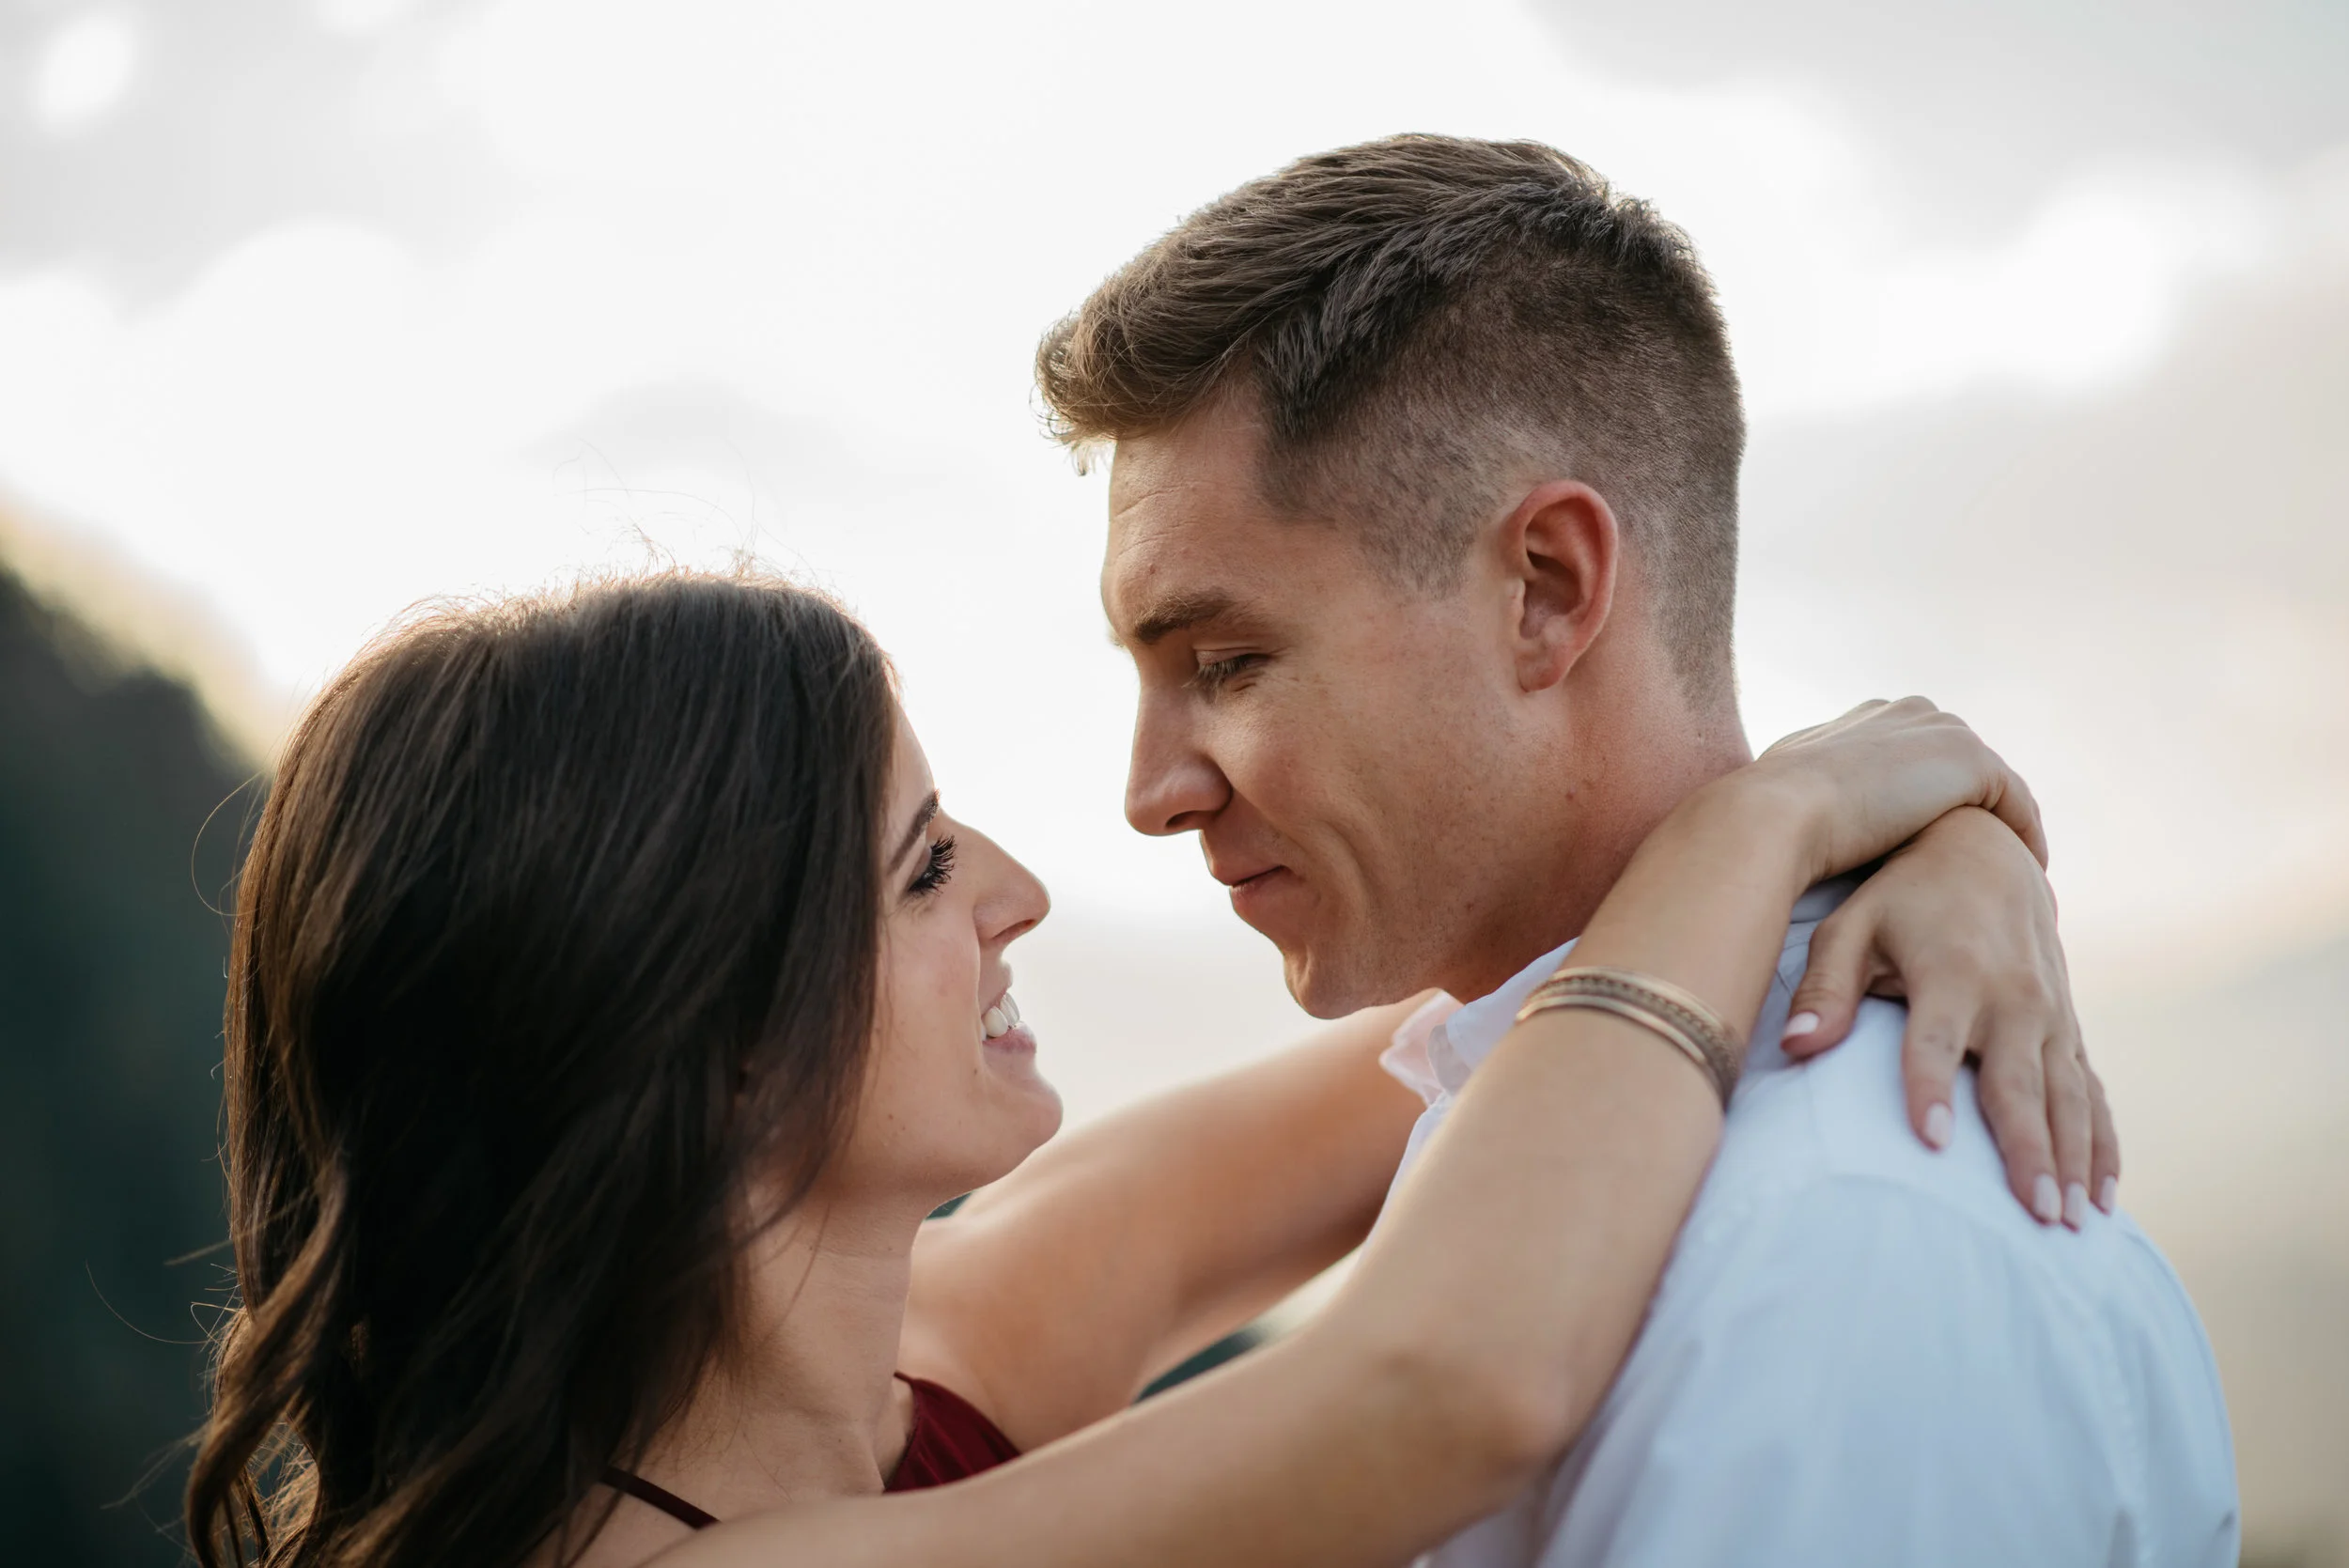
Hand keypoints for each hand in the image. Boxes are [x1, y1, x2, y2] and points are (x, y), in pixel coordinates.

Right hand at [1740, 698, 2048, 885]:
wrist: (1777, 814)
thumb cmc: (1771, 813)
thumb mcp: (1789, 791)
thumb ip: (1811, 790)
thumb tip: (1799, 817)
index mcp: (1869, 717)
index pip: (1916, 755)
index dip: (1929, 799)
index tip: (1936, 844)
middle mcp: (1910, 712)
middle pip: (1959, 766)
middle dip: (1970, 809)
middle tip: (1980, 863)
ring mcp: (1943, 732)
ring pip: (1992, 786)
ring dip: (2000, 827)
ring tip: (2006, 875)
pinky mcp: (1970, 762)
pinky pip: (2016, 806)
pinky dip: (2024, 839)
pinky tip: (2023, 877)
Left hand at [1779, 808, 2118, 1227]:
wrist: (1985, 849)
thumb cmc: (1900, 895)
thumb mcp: (1850, 925)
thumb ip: (1825, 987)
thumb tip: (1793, 1045)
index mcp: (1951, 973)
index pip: (1934, 1040)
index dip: (1929, 1087)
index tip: (1929, 1142)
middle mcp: (2010, 997)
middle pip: (2018, 1084)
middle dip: (2029, 1149)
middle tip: (2035, 1213)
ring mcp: (2049, 1014)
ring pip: (2066, 1098)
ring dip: (2074, 1160)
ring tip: (2074, 1223)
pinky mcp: (2067, 1027)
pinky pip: (2091, 1092)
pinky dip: (2101, 1143)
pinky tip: (2106, 1197)